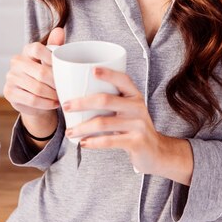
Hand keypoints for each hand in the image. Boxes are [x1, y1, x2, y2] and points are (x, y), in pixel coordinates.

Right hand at [3, 26, 63, 116]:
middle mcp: (16, 62)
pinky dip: (46, 103)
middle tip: (65, 88)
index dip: (51, 59)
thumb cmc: (46, 74)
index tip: (62, 69)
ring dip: (52, 95)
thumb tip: (59, 30)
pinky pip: (31, 99)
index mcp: (26, 50)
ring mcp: (11, 77)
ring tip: (61, 96)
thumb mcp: (52, 60)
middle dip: (56, 82)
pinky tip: (54, 103)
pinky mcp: (9, 92)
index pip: (37, 49)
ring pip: (37, 88)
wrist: (35, 97)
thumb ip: (56, 45)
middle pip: (40, 72)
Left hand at [63, 67, 192, 182]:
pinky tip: (82, 143)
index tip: (91, 70)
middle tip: (65, 106)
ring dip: (82, 127)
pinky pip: (109, 140)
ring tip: (69, 132)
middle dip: (82, 102)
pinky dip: (93, 142)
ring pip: (103, 122)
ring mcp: (138, 124)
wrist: (156, 152)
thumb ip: (113, 101)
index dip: (108, 73)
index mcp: (135, 95)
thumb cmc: (134, 127)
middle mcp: (137, 106)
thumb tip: (79, 95)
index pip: (122, 79)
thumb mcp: (129, 110)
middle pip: (106, 100)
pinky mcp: (135, 141)